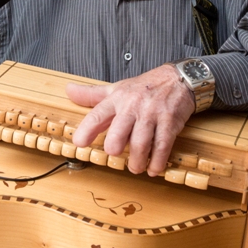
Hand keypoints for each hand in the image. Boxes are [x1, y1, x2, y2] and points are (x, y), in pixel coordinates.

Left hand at [66, 65, 195, 175]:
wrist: (178, 79)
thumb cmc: (144, 87)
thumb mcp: (116, 88)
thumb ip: (91, 94)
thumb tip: (68, 91)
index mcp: (117, 99)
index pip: (98, 114)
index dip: (87, 129)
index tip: (79, 143)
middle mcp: (133, 106)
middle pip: (119, 131)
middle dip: (115, 147)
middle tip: (114, 154)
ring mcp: (152, 115)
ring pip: (141, 143)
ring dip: (137, 161)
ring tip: (135, 167)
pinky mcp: (170, 122)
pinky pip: (162, 146)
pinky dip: (157, 161)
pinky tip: (153, 168)